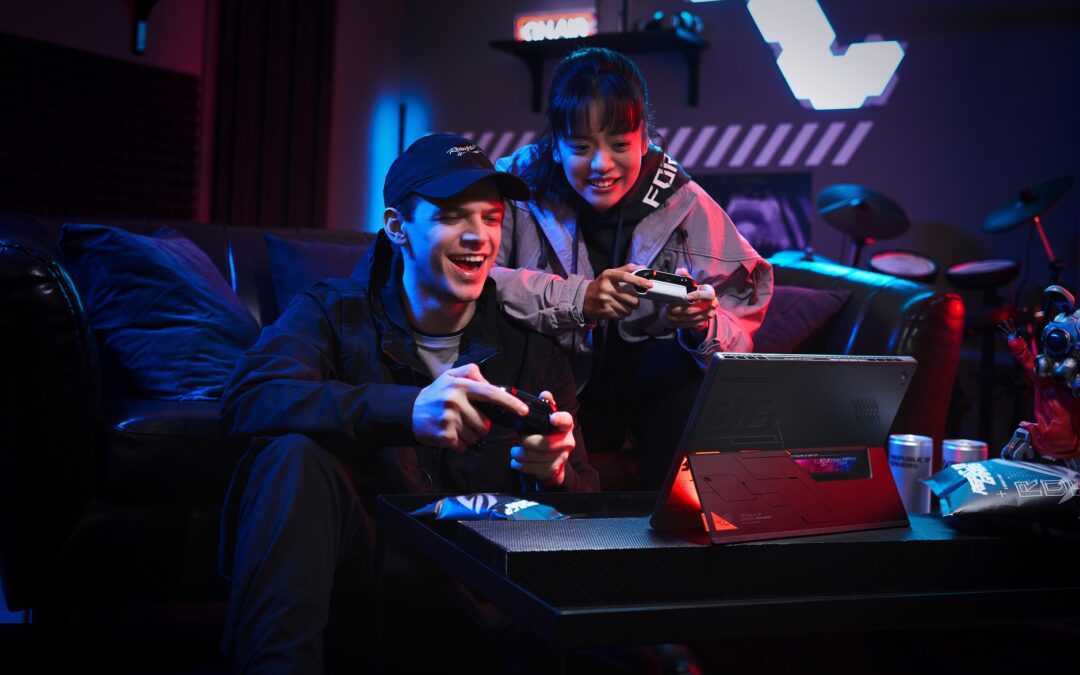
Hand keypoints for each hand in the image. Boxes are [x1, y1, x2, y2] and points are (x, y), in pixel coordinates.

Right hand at [412, 364, 528, 451]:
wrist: (409, 411)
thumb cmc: (436, 394)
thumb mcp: (451, 376)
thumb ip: (471, 373)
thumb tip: (490, 382)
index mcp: (461, 385)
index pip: (491, 393)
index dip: (510, 403)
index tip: (523, 410)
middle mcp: (456, 401)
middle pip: (485, 423)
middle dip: (480, 425)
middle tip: (465, 419)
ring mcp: (450, 419)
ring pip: (476, 436)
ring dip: (470, 435)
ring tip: (455, 426)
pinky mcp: (445, 436)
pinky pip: (465, 445)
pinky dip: (460, 443)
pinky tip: (449, 434)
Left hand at [509, 391, 574, 484]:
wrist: (553, 460)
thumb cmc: (546, 435)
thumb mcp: (545, 420)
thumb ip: (545, 406)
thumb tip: (545, 394)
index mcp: (565, 427)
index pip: (566, 421)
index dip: (560, 419)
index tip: (552, 418)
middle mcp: (567, 442)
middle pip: (547, 443)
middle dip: (529, 442)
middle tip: (518, 440)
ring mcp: (562, 457)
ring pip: (540, 458)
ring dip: (523, 455)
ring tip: (514, 452)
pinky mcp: (554, 470)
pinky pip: (537, 470)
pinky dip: (523, 466)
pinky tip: (516, 463)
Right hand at [583, 263, 648, 321]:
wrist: (583, 299)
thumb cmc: (600, 285)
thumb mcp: (610, 274)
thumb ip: (626, 269)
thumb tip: (643, 267)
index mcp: (608, 275)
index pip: (626, 277)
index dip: (639, 281)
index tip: (649, 285)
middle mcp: (606, 288)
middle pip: (632, 298)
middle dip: (635, 301)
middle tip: (632, 300)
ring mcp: (605, 301)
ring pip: (628, 309)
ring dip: (629, 309)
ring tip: (622, 305)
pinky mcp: (605, 312)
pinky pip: (622, 316)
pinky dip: (622, 314)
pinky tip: (616, 309)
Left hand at [665, 267, 716, 330]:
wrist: (702, 307)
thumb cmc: (695, 293)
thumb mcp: (692, 284)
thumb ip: (686, 277)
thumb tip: (680, 271)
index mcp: (710, 293)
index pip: (708, 295)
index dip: (697, 296)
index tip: (686, 297)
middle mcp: (712, 305)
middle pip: (696, 309)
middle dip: (680, 309)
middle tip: (668, 308)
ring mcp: (707, 316)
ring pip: (691, 318)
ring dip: (677, 317)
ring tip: (667, 314)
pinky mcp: (702, 324)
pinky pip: (689, 325)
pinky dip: (679, 323)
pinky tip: (671, 320)